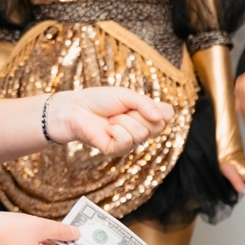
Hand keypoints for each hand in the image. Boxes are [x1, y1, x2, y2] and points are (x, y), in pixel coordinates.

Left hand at [45, 87, 172, 156]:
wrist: (76, 109)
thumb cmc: (100, 100)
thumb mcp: (126, 95)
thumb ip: (145, 104)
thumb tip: (159, 117)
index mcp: (148, 115)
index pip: (169, 115)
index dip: (157, 109)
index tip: (140, 103)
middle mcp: (143, 129)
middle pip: (158, 125)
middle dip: (137, 114)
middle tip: (121, 111)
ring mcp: (132, 141)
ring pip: (142, 134)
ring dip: (122, 121)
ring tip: (111, 119)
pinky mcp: (118, 150)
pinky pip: (127, 141)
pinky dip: (115, 131)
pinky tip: (107, 129)